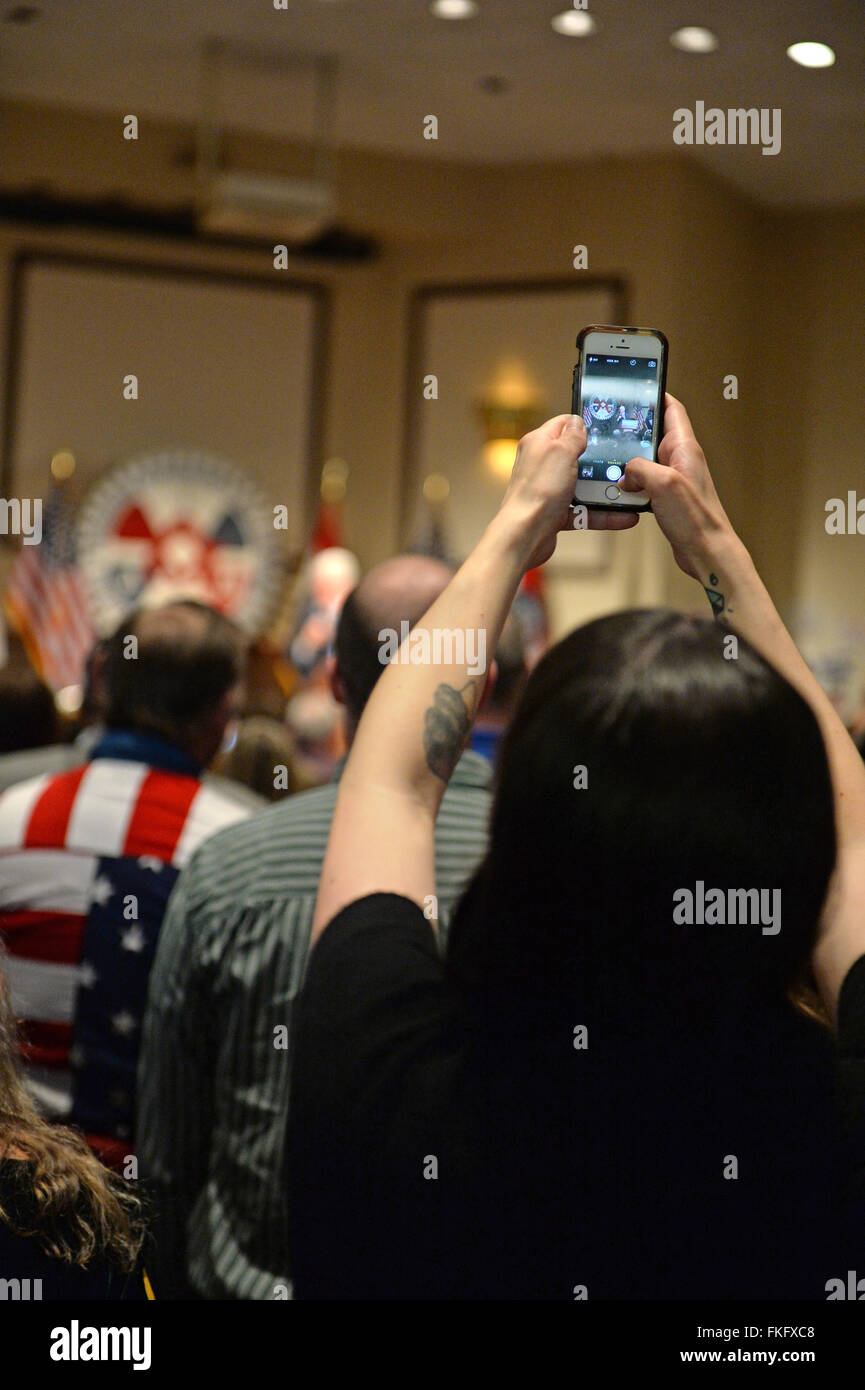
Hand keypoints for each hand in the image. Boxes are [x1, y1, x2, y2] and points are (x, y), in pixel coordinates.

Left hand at [501, 414, 637, 570]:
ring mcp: (549, 489)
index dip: (583, 425)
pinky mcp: (555, 513)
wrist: (524, 535)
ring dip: (604, 490)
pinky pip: (584, 510)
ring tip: (628, 491)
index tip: (605, 429)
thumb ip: (572, 435)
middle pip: (577, 457)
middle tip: (620, 462)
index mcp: (539, 444)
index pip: (563, 425)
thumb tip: (577, 422)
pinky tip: (623, 516)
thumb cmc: (537, 492)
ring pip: (582, 486)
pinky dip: (602, 514)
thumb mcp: (560, 452)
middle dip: (599, 461)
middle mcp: (542, 465)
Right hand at [617, 394, 735, 578]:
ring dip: (629, 462)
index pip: (672, 409)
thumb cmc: (696, 518)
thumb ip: (640, 468)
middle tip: (612, 428)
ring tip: (612, 462)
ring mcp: (674, 479)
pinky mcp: (668, 497)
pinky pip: (645, 483)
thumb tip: (626, 471)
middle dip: (633, 431)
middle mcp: (681, 460)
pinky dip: (631, 484)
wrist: (707, 551)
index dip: (656, 395)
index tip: (638, 386)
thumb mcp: (663, 484)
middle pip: (654, 434)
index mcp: (685, 448)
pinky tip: (621, 490)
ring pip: (646, 460)